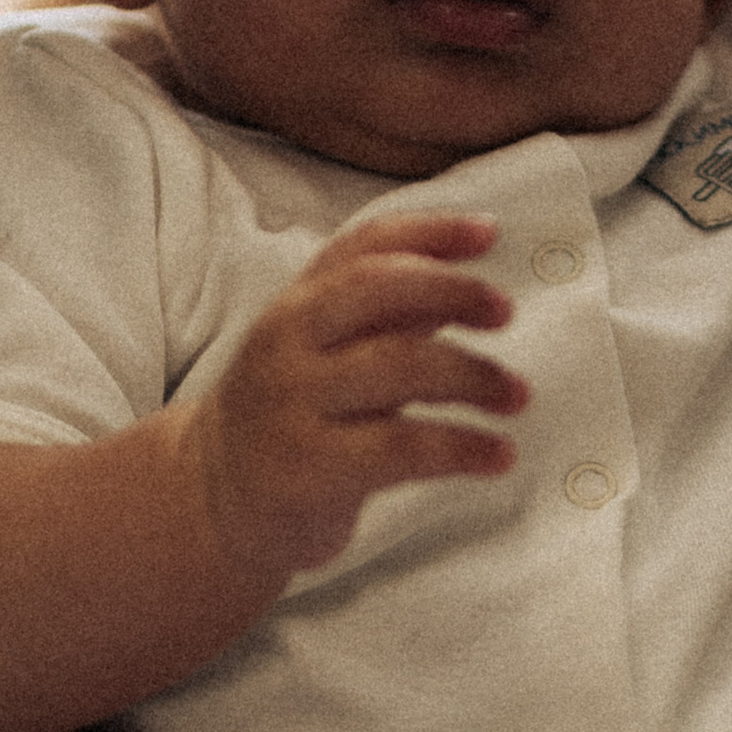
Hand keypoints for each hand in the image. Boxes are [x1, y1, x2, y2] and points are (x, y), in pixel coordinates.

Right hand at [186, 214, 527, 579]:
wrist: (214, 500)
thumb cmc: (288, 416)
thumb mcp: (328, 354)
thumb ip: (389, 317)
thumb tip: (466, 284)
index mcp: (296, 305)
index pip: (364, 246)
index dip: (430, 231)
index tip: (489, 232)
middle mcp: (289, 342)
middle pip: (380, 289)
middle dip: (454, 290)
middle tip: (505, 312)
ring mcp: (296, 403)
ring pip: (400, 364)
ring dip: (474, 376)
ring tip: (517, 395)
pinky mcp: (312, 468)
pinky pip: (403, 447)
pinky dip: (463, 447)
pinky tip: (499, 455)